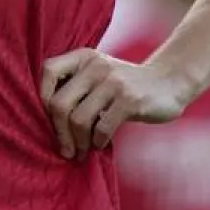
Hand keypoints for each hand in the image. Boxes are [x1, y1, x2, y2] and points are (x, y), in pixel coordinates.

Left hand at [40, 49, 188, 161]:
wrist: (168, 82)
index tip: (49, 120)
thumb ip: (75, 86)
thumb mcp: (99, 73)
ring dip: (78, 143)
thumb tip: (46, 120)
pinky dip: (97, 142)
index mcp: (84, 57)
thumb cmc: (124, 85)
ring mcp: (113, 82)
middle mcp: (95, 66)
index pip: (48, 71)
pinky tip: (100, 145)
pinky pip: (102, 128)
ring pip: (78, 120)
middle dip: (59, 133)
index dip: (41, 98)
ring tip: (82, 152)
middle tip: (66, 149)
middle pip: (59, 104)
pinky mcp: (129, 100)